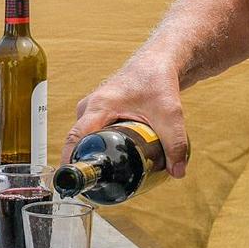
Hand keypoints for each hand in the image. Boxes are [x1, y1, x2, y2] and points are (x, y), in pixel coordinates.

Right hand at [66, 56, 190, 176]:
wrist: (157, 63)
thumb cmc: (158, 81)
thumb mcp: (170, 114)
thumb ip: (175, 143)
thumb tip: (177, 172)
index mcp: (99, 106)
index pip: (76, 137)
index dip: (71, 160)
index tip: (72, 181)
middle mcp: (90, 107)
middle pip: (79, 141)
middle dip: (88, 163)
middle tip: (102, 184)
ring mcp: (91, 108)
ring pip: (86, 138)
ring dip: (95, 154)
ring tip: (110, 174)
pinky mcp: (98, 111)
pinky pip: (91, 132)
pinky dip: (99, 145)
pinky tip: (111, 159)